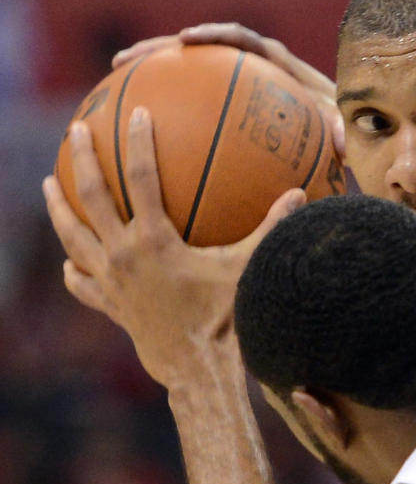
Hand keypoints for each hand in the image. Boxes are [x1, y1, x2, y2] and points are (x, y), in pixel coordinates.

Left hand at [42, 109, 302, 388]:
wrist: (198, 370)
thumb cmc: (226, 320)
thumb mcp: (248, 270)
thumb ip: (270, 230)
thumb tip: (300, 195)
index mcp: (154, 240)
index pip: (140, 177)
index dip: (139, 141)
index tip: (139, 113)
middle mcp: (123, 255)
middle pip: (91, 196)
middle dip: (82, 159)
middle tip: (77, 130)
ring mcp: (111, 282)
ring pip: (73, 237)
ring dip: (59, 208)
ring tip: (48, 184)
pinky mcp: (111, 307)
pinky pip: (83, 285)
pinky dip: (74, 271)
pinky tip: (70, 263)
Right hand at [114, 22, 343, 155]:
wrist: (339, 149)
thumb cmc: (342, 143)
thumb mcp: (346, 141)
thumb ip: (343, 136)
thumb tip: (341, 140)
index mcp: (281, 66)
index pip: (245, 42)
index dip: (215, 37)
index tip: (187, 40)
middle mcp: (255, 70)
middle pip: (202, 51)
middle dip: (162, 51)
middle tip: (126, 60)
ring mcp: (237, 91)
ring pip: (189, 76)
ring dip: (153, 76)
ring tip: (116, 84)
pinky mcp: (229, 112)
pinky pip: (193, 108)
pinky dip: (167, 115)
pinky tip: (136, 135)